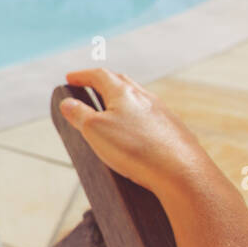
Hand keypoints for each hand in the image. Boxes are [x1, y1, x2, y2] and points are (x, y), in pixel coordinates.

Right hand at [57, 68, 213, 199]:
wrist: (180, 171)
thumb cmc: (135, 149)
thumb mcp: (95, 130)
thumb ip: (78, 114)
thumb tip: (67, 102)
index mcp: (123, 92)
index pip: (99, 75)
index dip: (82, 76)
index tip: (70, 79)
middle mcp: (144, 97)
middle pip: (120, 82)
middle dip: (102, 82)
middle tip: (89, 86)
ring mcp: (161, 112)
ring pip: (137, 98)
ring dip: (120, 99)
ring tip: (110, 108)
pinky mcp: (172, 130)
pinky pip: (150, 116)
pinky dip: (136, 116)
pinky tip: (135, 130)